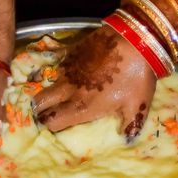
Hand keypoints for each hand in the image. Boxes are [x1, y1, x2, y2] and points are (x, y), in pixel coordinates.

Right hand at [34, 25, 155, 138]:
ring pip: (50, 82)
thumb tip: (127, 139)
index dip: (50, 125)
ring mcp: (68, 68)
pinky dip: (65, 70)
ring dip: (54, 87)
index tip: (55, 124)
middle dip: (41, 108)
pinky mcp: (72, 50)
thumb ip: (130, 125)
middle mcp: (69, 89)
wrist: (136, 38)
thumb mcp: (138, 105)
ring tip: (68, 88)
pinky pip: (61, 64)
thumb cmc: (137, 76)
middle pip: (39, 102)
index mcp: (82, 106)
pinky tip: (78, 69)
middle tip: (50, 109)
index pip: (51, 122)